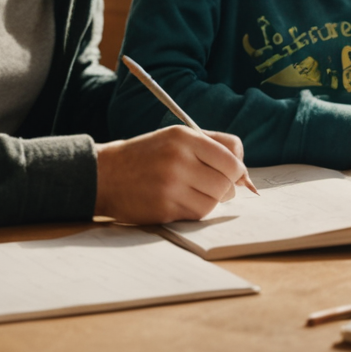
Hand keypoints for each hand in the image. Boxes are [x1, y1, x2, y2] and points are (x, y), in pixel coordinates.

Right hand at [93, 126, 248, 223]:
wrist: (106, 174)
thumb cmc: (146, 155)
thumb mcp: (175, 137)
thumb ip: (212, 146)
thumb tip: (244, 172)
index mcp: (184, 137)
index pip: (232, 157)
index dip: (237, 170)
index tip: (232, 174)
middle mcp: (178, 159)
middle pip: (227, 182)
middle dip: (225, 187)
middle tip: (212, 185)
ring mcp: (171, 186)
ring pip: (215, 201)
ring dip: (210, 200)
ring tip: (192, 191)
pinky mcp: (165, 209)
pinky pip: (198, 214)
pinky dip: (196, 210)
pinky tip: (181, 201)